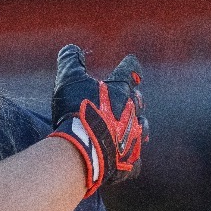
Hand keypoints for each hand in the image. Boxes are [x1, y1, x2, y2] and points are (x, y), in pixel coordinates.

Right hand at [49, 46, 144, 194]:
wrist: (83, 150)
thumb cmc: (77, 112)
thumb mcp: (69, 80)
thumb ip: (70, 61)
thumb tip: (72, 48)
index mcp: (120, 90)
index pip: (130, 70)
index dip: (130, 65)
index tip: (131, 61)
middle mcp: (133, 112)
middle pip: (138, 101)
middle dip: (134, 97)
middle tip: (133, 95)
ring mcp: (133, 138)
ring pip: (142, 128)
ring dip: (138, 125)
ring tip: (135, 125)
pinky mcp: (129, 163)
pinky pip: (135, 161)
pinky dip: (131, 159)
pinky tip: (127, 160)